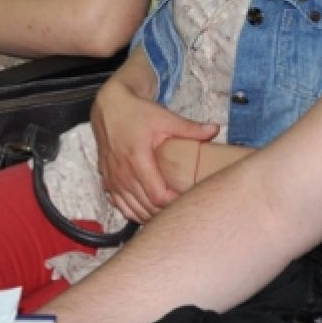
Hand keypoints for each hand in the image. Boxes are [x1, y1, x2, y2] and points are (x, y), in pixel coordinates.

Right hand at [90, 76, 216, 222]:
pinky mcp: (106, 180)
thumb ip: (190, 128)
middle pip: (146, 207)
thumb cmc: (137, 112)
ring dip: (149, 215)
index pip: (157, 195)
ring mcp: (112, 179)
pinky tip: (145, 210)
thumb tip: (215, 130)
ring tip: (167, 213)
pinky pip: (119, 205)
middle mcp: (122, 173)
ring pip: (132, 210)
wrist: (110, 107)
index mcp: (138, 159)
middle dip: (164, 213)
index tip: (188, 200)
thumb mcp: (165, 118)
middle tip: (182, 209)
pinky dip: (133, 211)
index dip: (174, 204)